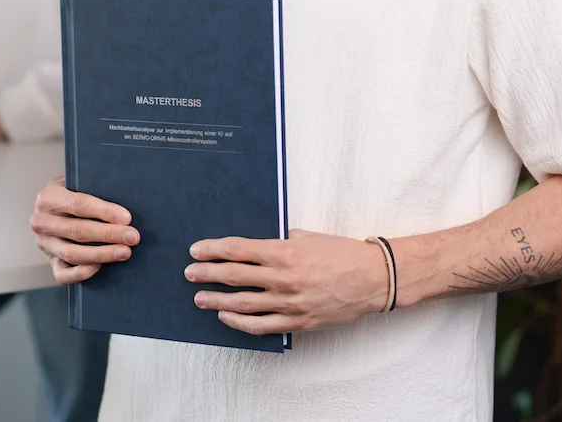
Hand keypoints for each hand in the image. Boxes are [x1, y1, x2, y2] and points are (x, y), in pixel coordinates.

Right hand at [30, 174, 138, 284]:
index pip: (78, 205)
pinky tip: (100, 267)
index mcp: (47, 197)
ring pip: (71, 253)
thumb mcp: (78, 182)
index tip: (126, 218)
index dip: (104, 212)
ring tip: (124, 252)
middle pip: (77, 230)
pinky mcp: (50, 262)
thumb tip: (122, 207)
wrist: (55, 207)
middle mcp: (41, 221)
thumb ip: (94, 188)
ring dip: (101, 254)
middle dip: (108, 234)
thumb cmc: (74, 193)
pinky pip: (62, 275)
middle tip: (132, 237)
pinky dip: (81, 273)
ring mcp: (44, 244)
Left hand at [185, 230, 388, 334]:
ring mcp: (289, 302)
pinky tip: (226, 317)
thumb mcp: (308, 236)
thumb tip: (256, 244)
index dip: (213, 250)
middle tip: (189, 273)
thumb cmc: (341, 253)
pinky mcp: (298, 322)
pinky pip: (261, 325)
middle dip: (207, 274)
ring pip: (243, 303)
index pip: (238, 249)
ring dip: (217, 301)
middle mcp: (283, 277)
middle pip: (234, 275)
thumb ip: (280, 240)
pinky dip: (240, 322)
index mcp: (284, 251)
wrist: (372, 279)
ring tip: (199, 299)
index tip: (196, 250)